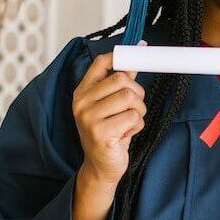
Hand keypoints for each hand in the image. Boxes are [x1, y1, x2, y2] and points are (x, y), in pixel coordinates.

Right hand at [71, 40, 146, 185]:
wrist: (101, 167)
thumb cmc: (109, 133)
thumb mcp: (112, 104)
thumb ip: (121, 80)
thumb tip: (136, 52)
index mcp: (82, 92)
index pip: (101, 62)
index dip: (122, 56)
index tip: (138, 53)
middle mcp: (81, 102)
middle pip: (122, 80)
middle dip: (137, 93)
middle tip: (134, 107)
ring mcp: (88, 118)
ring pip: (130, 98)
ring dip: (138, 111)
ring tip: (128, 123)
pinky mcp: (100, 133)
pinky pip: (133, 117)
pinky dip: (137, 126)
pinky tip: (126, 134)